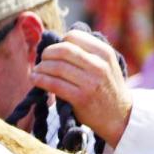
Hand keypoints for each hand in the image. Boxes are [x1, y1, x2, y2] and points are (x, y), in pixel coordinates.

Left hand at [29, 30, 132, 146]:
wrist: (119, 116)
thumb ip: (88, 53)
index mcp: (104, 53)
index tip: (54, 52)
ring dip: (41, 67)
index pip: (74, 37)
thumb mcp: (106, 64)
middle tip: (42, 60)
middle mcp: (99, 65)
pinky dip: (40, 80)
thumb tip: (57, 42)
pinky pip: (54, 84)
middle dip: (47, 53)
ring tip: (36, 71)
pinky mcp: (81, 98)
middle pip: (63, 50)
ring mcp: (90, 82)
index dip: (59, 43)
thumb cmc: (106, 87)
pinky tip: (35, 79)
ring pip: (57, 67)